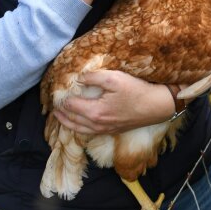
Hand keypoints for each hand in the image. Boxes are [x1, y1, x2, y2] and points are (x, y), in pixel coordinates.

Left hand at [53, 70, 176, 134]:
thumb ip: (93, 77)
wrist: (157, 106)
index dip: (60, 98)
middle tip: (53, 104)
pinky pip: (88, 132)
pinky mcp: (112, 131)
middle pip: (70, 121)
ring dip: (66, 122)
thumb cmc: (137, 91)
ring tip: (60, 115)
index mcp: (93, 112)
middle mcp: (96, 125)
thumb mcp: (114, 78)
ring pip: (78, 129)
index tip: (55, 91)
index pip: (69, 106)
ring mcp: (104, 130)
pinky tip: (79, 122)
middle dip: (59, 113)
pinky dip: (78, 127)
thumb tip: (78, 79)